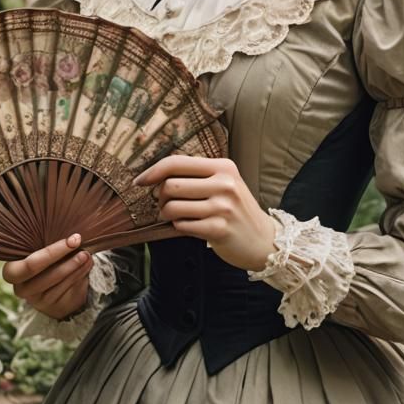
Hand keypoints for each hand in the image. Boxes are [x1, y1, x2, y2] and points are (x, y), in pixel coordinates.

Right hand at [2, 233, 92, 319]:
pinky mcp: (52, 306)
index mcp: (12, 271)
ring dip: (76, 266)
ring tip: (87, 255)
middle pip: (45, 275)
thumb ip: (46, 242)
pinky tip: (87, 265)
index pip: (29, 266)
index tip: (72, 239)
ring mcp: (37, 300)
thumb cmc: (44, 260)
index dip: (52, 252)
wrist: (50, 285)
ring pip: (59, 282)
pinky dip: (80, 274)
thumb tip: (71, 234)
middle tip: (80, 246)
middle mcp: (21, 288)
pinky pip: (68, 289)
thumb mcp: (40, 251)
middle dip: (66, 259)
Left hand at [132, 155, 277, 271]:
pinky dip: (178, 227)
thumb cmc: (237, 210)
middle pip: (170, 185)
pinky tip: (189, 227)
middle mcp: (224, 184)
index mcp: (223, 167)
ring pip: (172, 207)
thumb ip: (198, 175)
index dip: (153, 171)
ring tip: (176, 217)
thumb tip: (156, 175)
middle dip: (160, 197)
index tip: (140, 181)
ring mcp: (222, 207)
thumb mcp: (225, 183)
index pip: (177, 162)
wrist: (264, 240)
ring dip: (167, 215)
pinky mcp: (218, 229)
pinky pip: (181, 226)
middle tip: (166, 205)